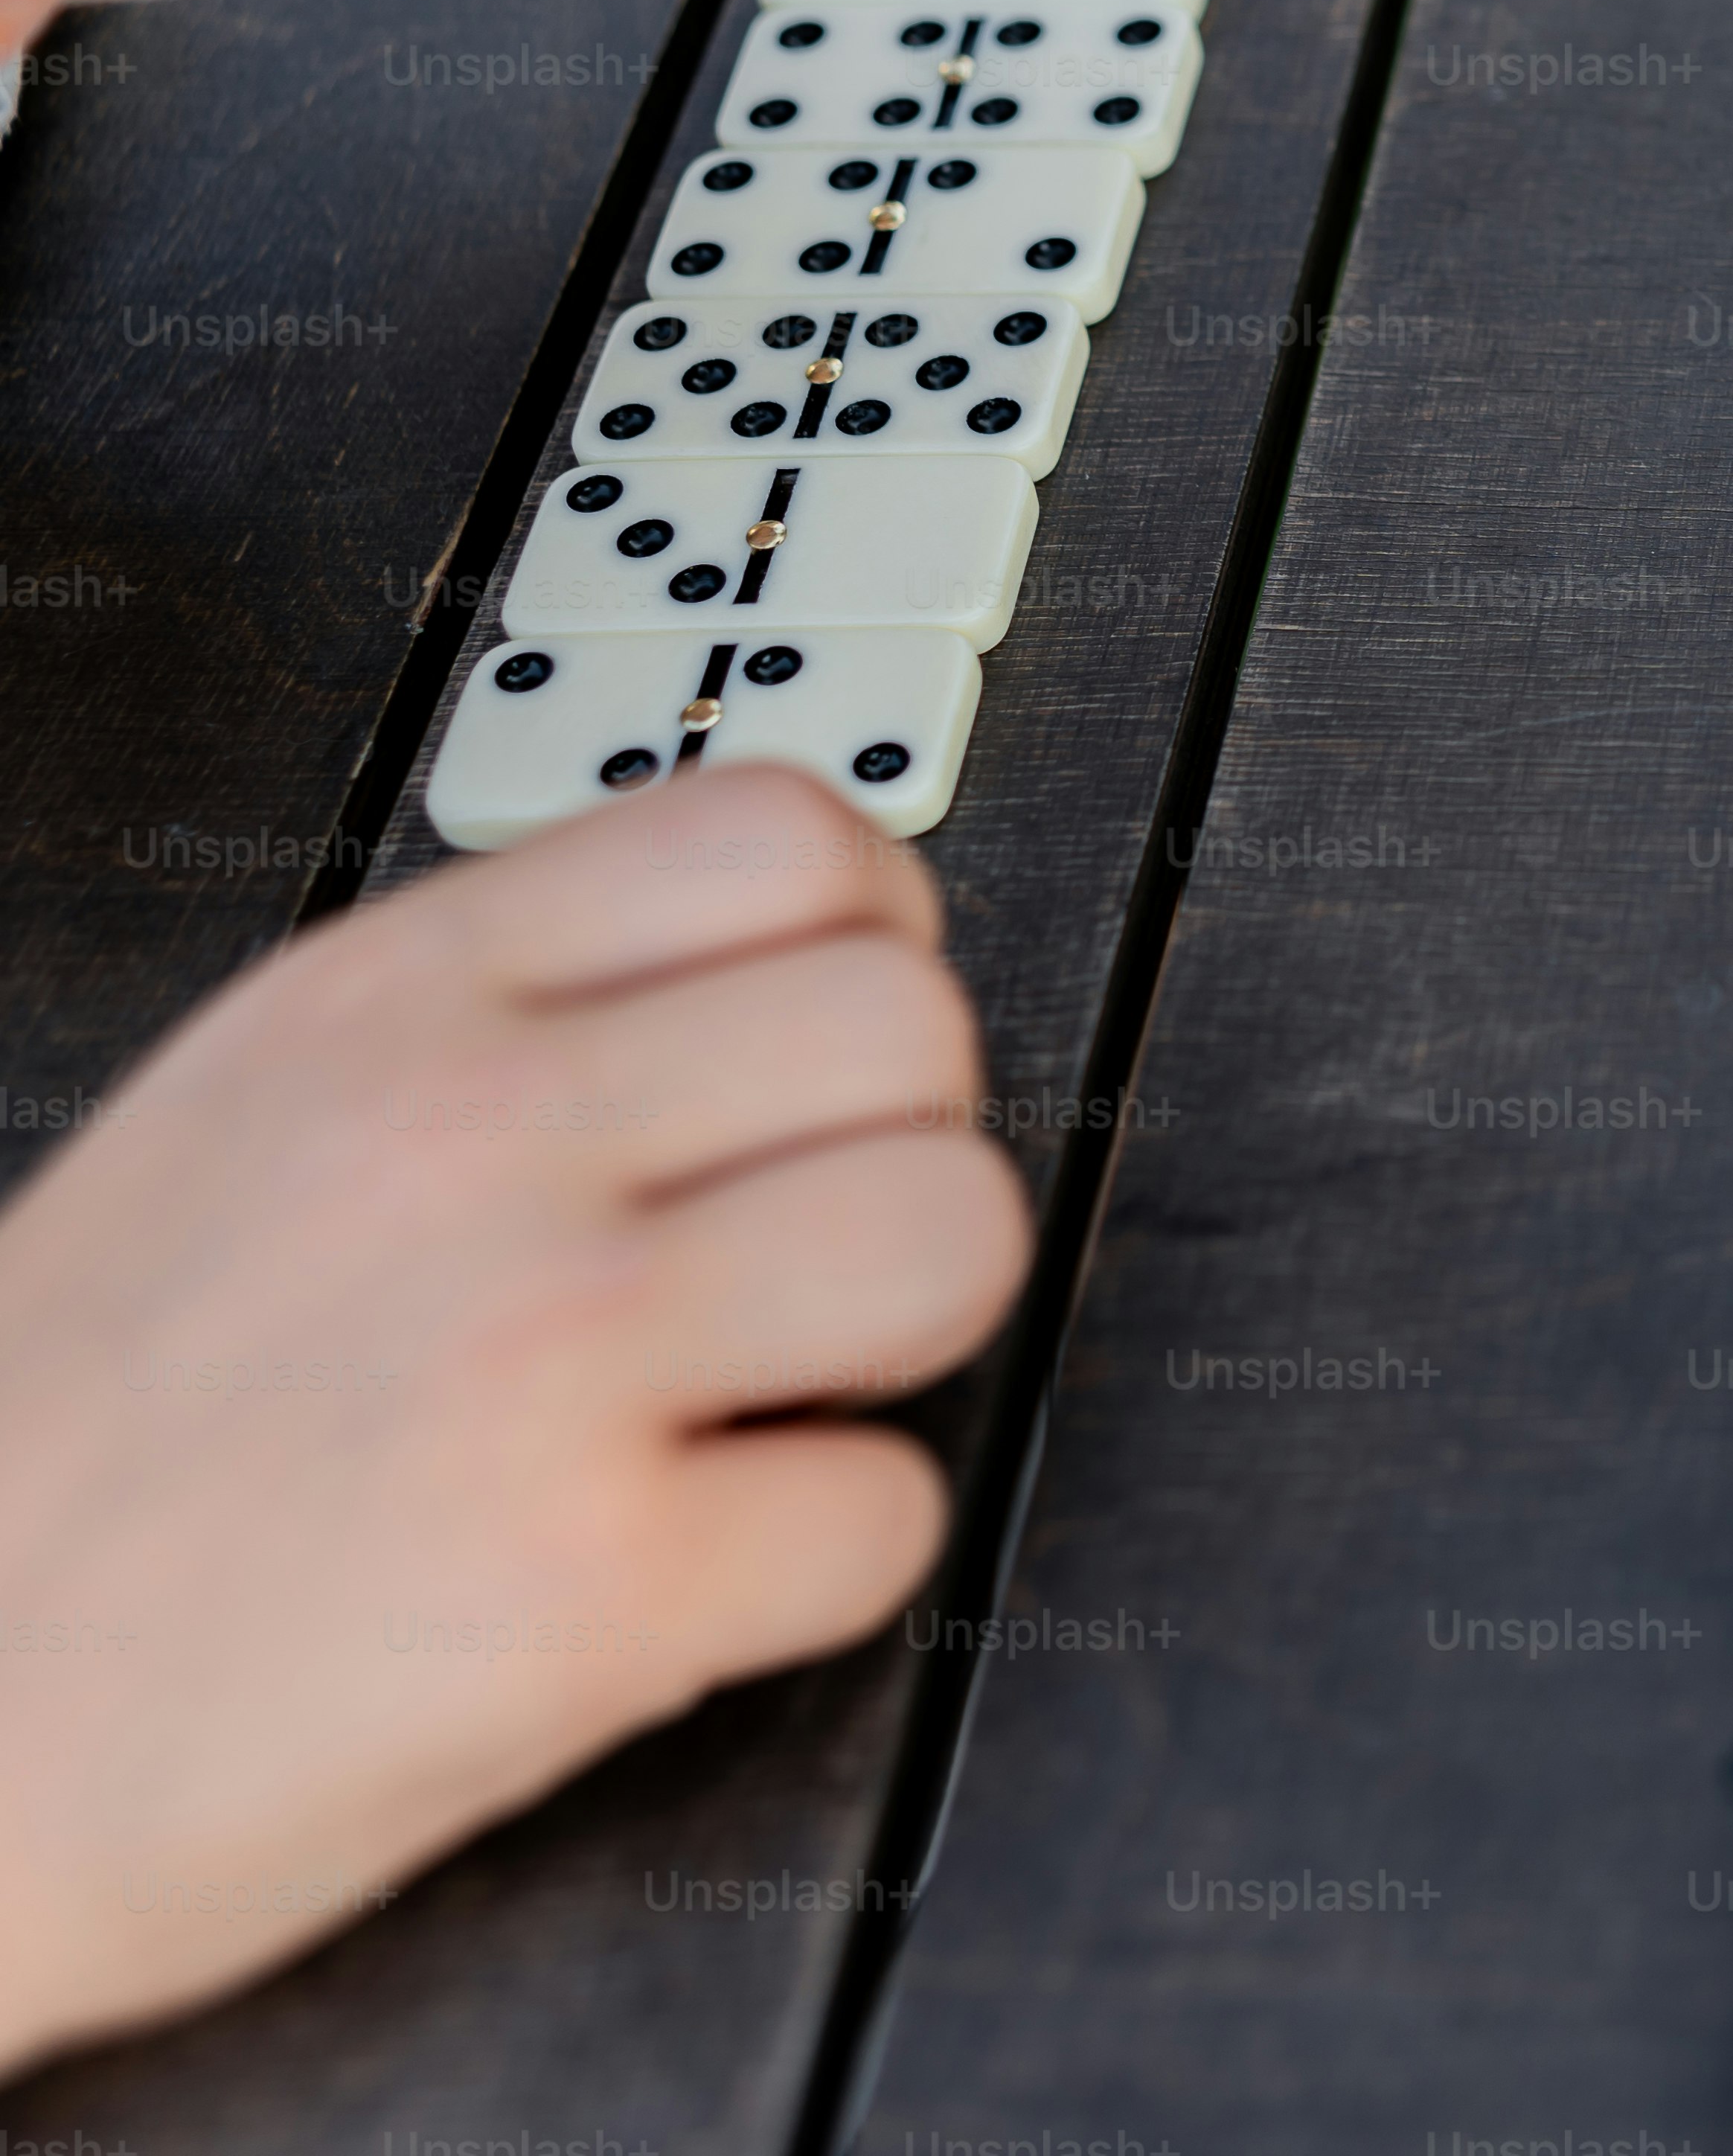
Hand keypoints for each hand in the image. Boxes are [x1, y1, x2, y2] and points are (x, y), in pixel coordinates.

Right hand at [0, 767, 1030, 2075]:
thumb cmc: (64, 1455)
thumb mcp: (248, 1119)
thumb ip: (495, 1025)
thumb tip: (761, 976)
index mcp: (386, 1007)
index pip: (786, 834)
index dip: (861, 950)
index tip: (812, 1060)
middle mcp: (472, 1141)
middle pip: (919, 1031)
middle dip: (889, 1152)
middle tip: (779, 1261)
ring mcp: (544, 1353)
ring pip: (959, 1234)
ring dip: (893, 1339)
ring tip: (750, 1399)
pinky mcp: (593, 1582)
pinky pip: (889, 1514)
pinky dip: (810, 1567)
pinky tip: (672, 1574)